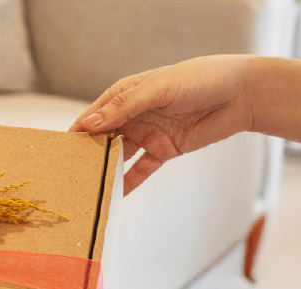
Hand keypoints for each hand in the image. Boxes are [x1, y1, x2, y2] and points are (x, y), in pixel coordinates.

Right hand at [69, 55, 254, 193]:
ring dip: (105, 170)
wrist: (240, 94)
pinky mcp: (163, 151)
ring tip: (89, 188)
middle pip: (102, 138)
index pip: (93, 116)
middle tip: (70, 175)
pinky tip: (115, 196)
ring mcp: (147, 134)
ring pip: (118, 156)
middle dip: (87, 155)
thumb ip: (125, 108)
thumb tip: (91, 124)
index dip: (77, 132)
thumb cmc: (199, 79)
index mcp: (125, 95)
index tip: (60, 151)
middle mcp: (132, 115)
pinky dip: (128, 182)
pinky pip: (140, 170)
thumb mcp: (159, 89)